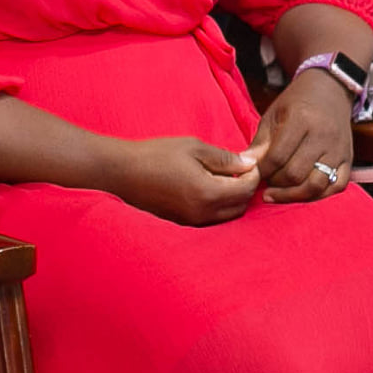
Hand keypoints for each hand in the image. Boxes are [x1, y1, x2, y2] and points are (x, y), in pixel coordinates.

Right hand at [112, 137, 261, 225]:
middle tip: (238, 169)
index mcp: (208, 193)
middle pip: (240, 206)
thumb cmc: (155, 155)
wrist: (119, 172)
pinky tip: (208, 189)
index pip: (246, 189)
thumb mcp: (194, 148)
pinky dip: (217, 207)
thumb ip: (225, 158)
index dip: (253, 174)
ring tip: (223, 178)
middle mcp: (202, 213)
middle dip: (245, 188)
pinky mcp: (181, 224)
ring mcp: (191, 222)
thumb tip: (249, 164)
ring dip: (232, 199)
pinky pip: (210, 219)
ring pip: (227, 216)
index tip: (249, 161)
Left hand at [249, 69, 353, 202]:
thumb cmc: (297, 101)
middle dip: (276, 184)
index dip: (262, 171)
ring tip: (281, 192)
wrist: (331, 89)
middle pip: (295, 174)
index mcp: (301, 119)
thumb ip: (260, 143)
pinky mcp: (348, 158)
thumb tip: (246, 168)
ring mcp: (338, 149)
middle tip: (267, 182)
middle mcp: (322, 135)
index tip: (255, 174)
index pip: (277, 157)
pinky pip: (337, 186)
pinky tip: (304, 193)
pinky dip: (319, 195)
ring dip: (294, 195)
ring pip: (316, 185)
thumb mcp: (273, 114)